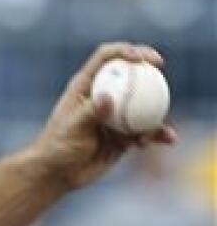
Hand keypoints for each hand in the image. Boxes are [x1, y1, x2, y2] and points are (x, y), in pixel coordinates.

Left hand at [30, 42, 177, 190]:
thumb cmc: (57, 147)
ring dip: (157, 109)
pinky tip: (167, 139)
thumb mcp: (73, 127)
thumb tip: (109, 97)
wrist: (58, 174)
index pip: (106, 59)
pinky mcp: (124, 136)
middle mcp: (103, 97)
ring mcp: (115, 116)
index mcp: (86, 87)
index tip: (143, 58)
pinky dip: (157, 134)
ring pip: (144, 105)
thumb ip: (91, 112)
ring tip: (158, 124)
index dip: (126, 51)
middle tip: (160, 70)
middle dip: (149, 69)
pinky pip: (147, 131)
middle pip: (130, 75)